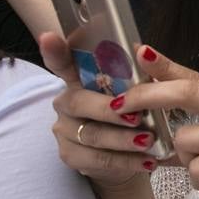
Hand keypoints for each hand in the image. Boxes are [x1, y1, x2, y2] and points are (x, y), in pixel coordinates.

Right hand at [38, 32, 160, 186]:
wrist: (127, 156)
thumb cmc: (132, 116)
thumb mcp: (141, 93)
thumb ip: (140, 74)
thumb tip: (145, 52)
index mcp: (80, 79)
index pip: (62, 62)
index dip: (54, 50)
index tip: (49, 37)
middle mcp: (66, 102)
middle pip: (79, 102)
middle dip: (109, 111)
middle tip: (137, 117)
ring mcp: (64, 129)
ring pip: (91, 134)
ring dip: (122, 139)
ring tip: (148, 141)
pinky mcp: (70, 155)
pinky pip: (97, 159)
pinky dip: (125, 161)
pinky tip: (146, 161)